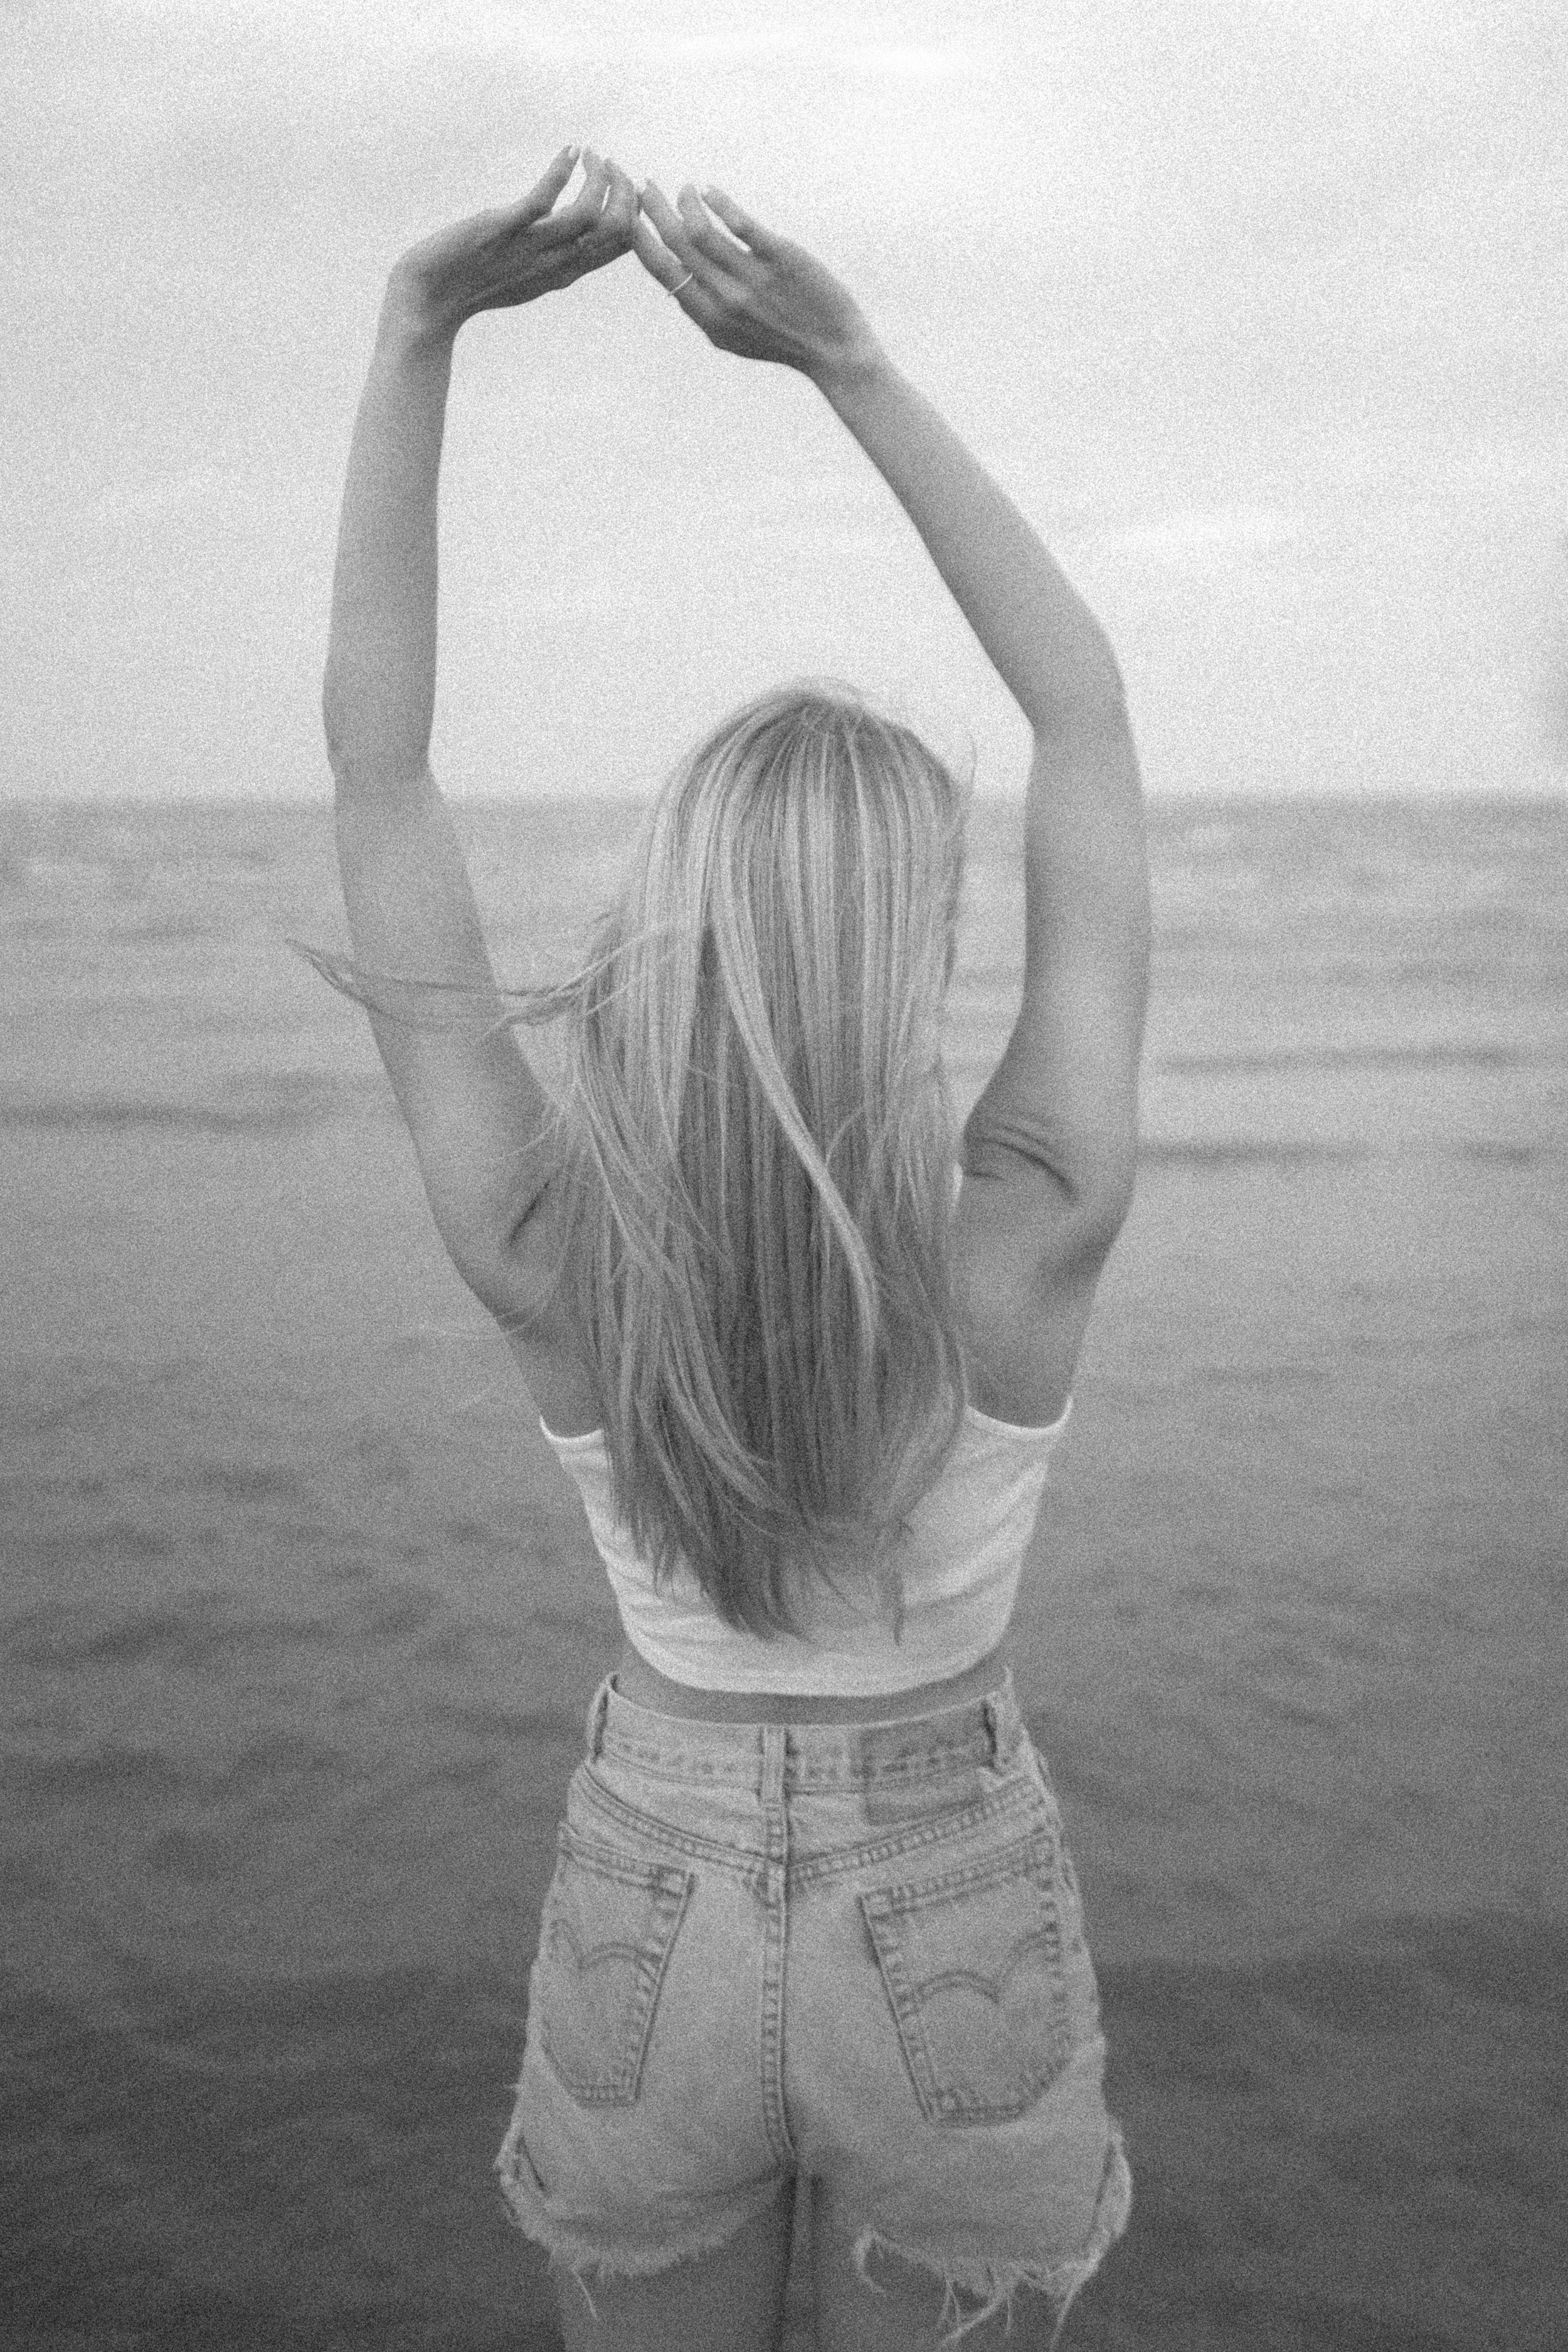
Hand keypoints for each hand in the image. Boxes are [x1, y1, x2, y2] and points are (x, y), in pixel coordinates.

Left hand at [387, 147, 638, 337]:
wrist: (429, 298)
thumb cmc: (471, 284)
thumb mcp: (524, 275)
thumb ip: (550, 258)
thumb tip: (568, 237)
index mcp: (563, 274)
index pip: (618, 247)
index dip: (634, 216)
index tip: (629, 190)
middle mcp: (554, 264)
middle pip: (614, 232)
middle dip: (623, 194)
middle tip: (612, 167)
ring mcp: (530, 248)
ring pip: (587, 216)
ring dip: (598, 180)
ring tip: (592, 156)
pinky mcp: (503, 229)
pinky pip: (542, 199)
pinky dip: (561, 171)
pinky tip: (571, 151)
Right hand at [632, 181, 882, 385]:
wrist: (831, 350)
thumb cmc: (781, 342)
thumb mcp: (732, 337)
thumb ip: (703, 310)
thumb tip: (674, 282)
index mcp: (708, 317)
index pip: (662, 271)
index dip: (640, 239)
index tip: (627, 215)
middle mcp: (725, 298)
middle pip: (677, 243)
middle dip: (654, 209)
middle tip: (645, 186)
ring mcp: (751, 278)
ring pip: (702, 229)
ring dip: (685, 201)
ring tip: (683, 188)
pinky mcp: (779, 257)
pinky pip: (740, 222)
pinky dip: (719, 202)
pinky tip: (708, 190)